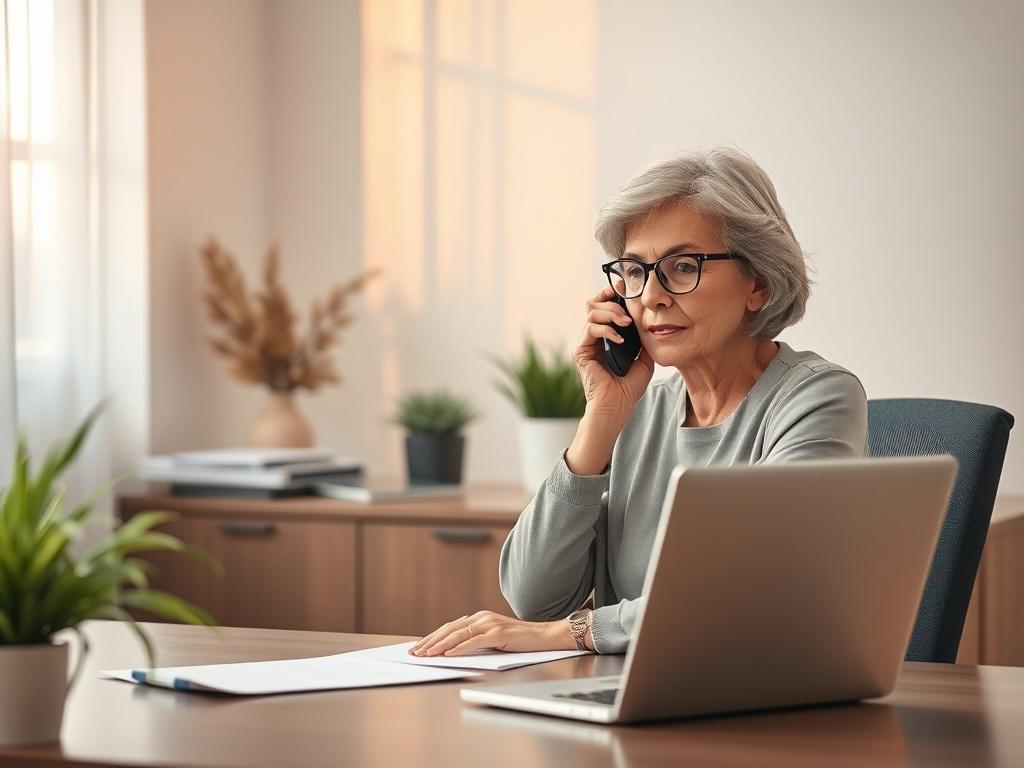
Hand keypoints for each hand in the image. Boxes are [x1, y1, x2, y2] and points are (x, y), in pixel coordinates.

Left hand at [407, 611, 575, 656]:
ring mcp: (490, 624)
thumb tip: (451, 653)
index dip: (432, 637)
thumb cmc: (520, 641)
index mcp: (479, 618)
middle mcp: (482, 617)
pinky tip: (448, 654)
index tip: (418, 647)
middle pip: (449, 629)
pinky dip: (459, 648)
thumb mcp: (493, 640)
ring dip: (439, 645)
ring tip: (426, 654)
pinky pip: (474, 641)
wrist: (545, 637)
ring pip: (458, 634)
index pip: (450, 627)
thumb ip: (475, 641)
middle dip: (430, 641)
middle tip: (415, 652)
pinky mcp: (498, 633)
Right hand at [574, 285, 654, 419]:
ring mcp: (586, 343)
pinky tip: (620, 339)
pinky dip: (607, 330)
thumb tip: (651, 323)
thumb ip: (644, 340)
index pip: (604, 307)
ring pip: (591, 313)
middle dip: (609, 299)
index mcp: (606, 337)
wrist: (617, 406)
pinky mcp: (581, 351)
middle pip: (593, 303)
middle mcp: (593, 337)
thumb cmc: (628, 388)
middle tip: (625, 306)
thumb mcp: (644, 359)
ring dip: (611, 313)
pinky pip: (591, 329)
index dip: (612, 295)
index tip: (626, 291)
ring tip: (626, 323)